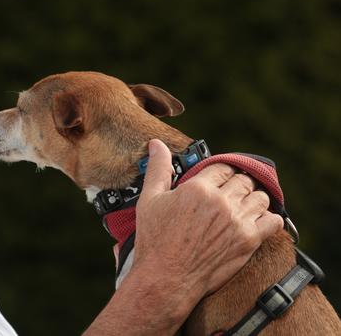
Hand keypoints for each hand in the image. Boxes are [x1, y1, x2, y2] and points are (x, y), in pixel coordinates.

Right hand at [134, 139, 283, 297]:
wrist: (166, 278)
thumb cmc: (155, 241)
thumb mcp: (150, 200)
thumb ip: (158, 169)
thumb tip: (157, 145)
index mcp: (197, 188)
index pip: (222, 168)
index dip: (220, 173)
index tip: (217, 179)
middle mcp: (221, 202)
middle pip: (243, 180)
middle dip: (237, 184)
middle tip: (230, 193)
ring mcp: (237, 221)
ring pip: (260, 197)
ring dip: (253, 199)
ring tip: (243, 206)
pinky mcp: (248, 241)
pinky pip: (273, 221)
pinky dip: (269, 218)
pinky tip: (258, 220)